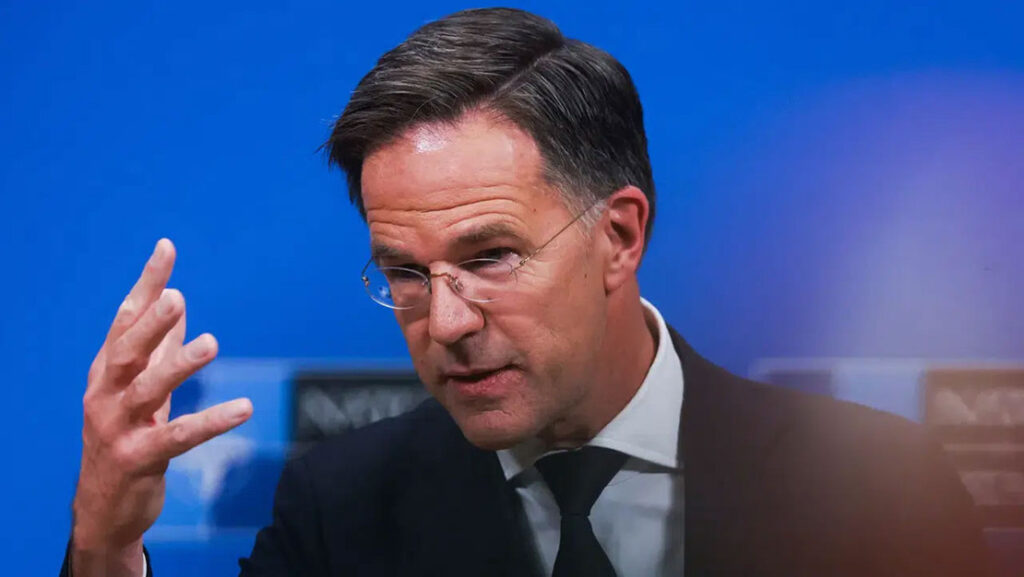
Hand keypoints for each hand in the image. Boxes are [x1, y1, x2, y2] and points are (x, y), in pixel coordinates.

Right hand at [71, 239, 252, 575]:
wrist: (102, 509)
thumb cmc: (124, 437)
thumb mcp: (138, 388)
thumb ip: (157, 347)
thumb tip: (176, 301)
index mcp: (106, 372)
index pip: (124, 320)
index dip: (146, 285)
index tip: (166, 249)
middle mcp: (105, 395)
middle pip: (126, 352)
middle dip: (151, 323)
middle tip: (177, 297)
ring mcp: (118, 428)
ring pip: (147, 391)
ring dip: (178, 365)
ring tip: (211, 343)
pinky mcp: (138, 459)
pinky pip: (178, 437)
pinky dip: (211, 421)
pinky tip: (243, 408)